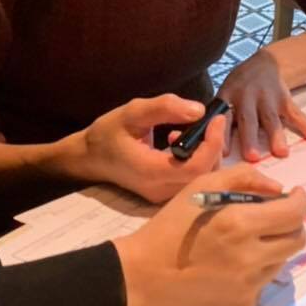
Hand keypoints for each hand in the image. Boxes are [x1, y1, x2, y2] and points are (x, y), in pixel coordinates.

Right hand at [71, 95, 223, 202]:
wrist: (88, 158)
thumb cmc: (107, 134)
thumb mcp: (132, 112)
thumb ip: (164, 108)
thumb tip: (198, 110)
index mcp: (151, 171)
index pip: (196, 166)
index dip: (213, 142)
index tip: (216, 118)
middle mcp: (159, 190)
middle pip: (204, 176)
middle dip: (214, 148)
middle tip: (211, 123)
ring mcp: (161, 197)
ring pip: (200, 181)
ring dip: (207, 155)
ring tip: (195, 132)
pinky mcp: (163, 196)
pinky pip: (190, 182)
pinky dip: (197, 162)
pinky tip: (180, 144)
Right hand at [113, 164, 305, 305]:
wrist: (143, 278)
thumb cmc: (170, 228)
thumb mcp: (199, 187)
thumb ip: (243, 178)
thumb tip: (278, 189)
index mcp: (239, 224)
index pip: (295, 213)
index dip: (301, 200)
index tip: (295, 195)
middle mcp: (250, 258)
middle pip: (297, 240)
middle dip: (291, 224)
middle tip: (273, 217)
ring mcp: (249, 287)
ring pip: (281, 261)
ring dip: (271, 247)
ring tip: (241, 243)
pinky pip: (262, 284)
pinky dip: (253, 272)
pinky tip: (227, 268)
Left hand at [217, 49, 305, 161]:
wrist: (264, 63)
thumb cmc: (239, 87)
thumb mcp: (224, 95)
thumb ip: (217, 119)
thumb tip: (198, 145)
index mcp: (229, 97)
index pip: (225, 117)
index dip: (224, 134)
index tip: (223, 153)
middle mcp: (248, 96)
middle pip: (248, 119)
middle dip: (250, 138)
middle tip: (252, 157)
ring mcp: (268, 97)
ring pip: (272, 118)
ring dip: (277, 135)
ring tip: (281, 153)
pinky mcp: (285, 99)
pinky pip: (296, 114)